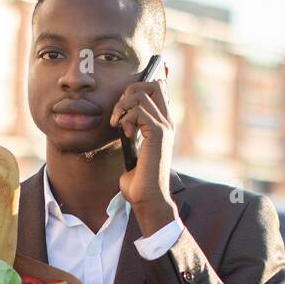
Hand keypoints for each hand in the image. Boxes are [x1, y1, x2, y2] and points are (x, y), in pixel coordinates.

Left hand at [110, 75, 177, 233]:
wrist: (148, 199)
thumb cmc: (139, 182)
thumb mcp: (133, 153)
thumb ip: (131, 135)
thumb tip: (120, 122)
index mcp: (162, 125)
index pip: (156, 90)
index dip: (136, 91)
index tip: (122, 109)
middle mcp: (166, 123)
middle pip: (151, 84)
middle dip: (129, 92)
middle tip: (118, 114)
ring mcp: (164, 127)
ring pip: (142, 94)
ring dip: (123, 106)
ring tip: (118, 125)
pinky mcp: (158, 134)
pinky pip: (139, 111)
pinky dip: (127, 118)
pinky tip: (125, 134)